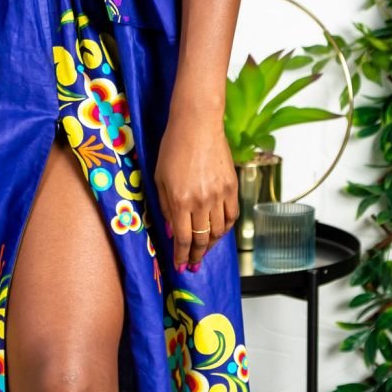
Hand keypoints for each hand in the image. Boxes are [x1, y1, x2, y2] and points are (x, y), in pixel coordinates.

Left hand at [154, 106, 238, 272]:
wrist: (197, 125)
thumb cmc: (173, 149)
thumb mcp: (159, 179)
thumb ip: (165, 207)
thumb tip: (172, 231)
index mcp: (180, 201)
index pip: (183, 239)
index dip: (182, 256)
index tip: (180, 265)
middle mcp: (201, 201)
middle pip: (202, 239)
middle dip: (197, 256)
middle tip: (193, 265)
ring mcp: (219, 194)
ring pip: (219, 231)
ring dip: (211, 245)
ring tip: (205, 249)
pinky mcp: (232, 187)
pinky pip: (231, 215)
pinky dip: (225, 228)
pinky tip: (218, 231)